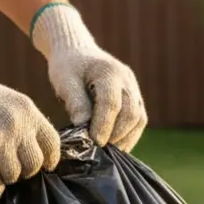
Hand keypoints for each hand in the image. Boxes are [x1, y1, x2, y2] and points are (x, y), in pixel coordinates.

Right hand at [0, 23, 60, 198]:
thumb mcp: (7, 103)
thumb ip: (22, 125)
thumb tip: (35, 159)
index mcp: (28, 110)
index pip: (52, 142)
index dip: (50, 159)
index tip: (46, 167)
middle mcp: (19, 123)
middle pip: (34, 163)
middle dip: (24, 172)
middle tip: (12, 171)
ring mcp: (1, 137)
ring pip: (13, 174)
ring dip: (4, 177)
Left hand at [32, 3, 146, 150]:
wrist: (78, 52)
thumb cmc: (68, 67)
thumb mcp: (65, 81)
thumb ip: (76, 103)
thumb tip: (84, 130)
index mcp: (109, 71)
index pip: (111, 103)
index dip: (104, 125)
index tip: (93, 142)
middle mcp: (127, 80)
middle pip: (131, 113)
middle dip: (116, 135)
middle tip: (100, 149)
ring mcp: (134, 89)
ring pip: (139, 119)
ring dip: (126, 138)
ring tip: (109, 151)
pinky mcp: (136, 98)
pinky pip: (139, 120)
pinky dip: (129, 135)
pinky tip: (116, 144)